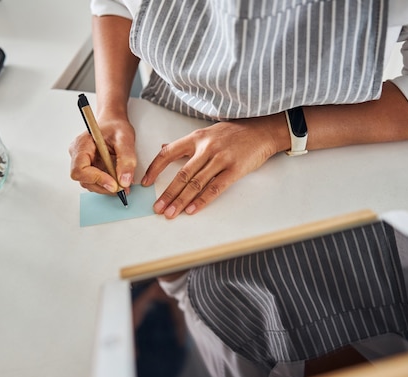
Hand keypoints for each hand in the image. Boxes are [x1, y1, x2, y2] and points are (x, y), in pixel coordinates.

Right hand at [69, 117, 136, 193]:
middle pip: (84, 180)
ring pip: (90, 184)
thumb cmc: (116, 127)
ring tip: (123, 183)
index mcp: (82, 144)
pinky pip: (95, 182)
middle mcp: (78, 155)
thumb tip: (124, 181)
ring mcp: (82, 163)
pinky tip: (118, 180)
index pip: (80, 169)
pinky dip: (107, 184)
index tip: (114, 184)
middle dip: (103, 186)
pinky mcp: (89, 168)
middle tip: (122, 187)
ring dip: (106, 187)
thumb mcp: (125, 138)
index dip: (96, 179)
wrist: (114, 124)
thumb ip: (126, 159)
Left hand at [141, 113, 289, 218]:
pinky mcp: (235, 169)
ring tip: (171, 213)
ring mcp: (221, 159)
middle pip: (182, 174)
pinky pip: (215, 188)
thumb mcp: (207, 132)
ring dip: (181, 200)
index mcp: (196, 138)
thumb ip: (186, 143)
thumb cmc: (234, 133)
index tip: (145, 183)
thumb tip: (163, 147)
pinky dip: (202, 200)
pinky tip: (192, 210)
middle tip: (157, 208)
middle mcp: (206, 148)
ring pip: (196, 183)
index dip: (155, 169)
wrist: (262, 130)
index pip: (168, 153)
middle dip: (167, 193)